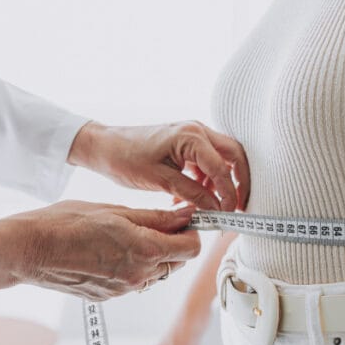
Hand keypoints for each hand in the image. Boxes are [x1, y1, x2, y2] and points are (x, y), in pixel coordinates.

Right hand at [0, 201, 199, 298]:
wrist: (28, 250)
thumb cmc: (67, 222)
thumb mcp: (117, 211)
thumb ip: (157, 217)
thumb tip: (186, 215)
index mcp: (145, 251)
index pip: (192, 248)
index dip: (192, 231)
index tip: (183, 218)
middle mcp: (139, 276)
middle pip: (177, 262)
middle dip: (175, 242)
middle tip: (158, 222)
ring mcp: (123, 290)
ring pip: (157, 273)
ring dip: (156, 255)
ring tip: (131, 234)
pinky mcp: (108, 296)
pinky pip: (135, 281)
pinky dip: (135, 266)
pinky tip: (113, 250)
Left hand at [68, 121, 249, 211]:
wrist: (105, 147)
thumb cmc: (126, 159)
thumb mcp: (160, 181)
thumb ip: (192, 193)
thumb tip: (216, 209)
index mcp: (191, 137)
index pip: (222, 168)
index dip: (229, 193)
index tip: (229, 214)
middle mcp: (197, 130)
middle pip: (234, 155)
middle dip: (240, 182)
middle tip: (239, 207)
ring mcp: (194, 134)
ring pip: (224, 157)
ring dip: (223, 181)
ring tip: (213, 206)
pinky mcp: (188, 143)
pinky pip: (208, 160)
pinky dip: (208, 179)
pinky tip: (195, 197)